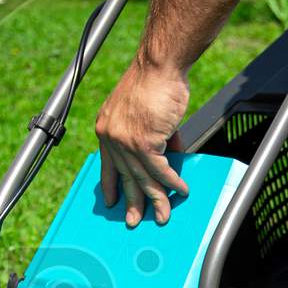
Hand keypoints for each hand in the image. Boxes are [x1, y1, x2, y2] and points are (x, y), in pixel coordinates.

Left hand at [94, 61, 190, 227]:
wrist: (159, 66)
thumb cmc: (155, 83)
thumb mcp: (147, 113)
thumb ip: (155, 137)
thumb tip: (170, 157)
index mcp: (106, 128)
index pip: (106, 163)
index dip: (110, 184)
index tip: (111, 201)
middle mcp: (111, 136)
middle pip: (124, 177)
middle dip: (133, 201)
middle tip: (135, 220)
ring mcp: (125, 141)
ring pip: (142, 179)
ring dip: (156, 200)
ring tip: (164, 215)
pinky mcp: (143, 142)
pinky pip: (159, 171)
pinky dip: (171, 183)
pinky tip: (180, 191)